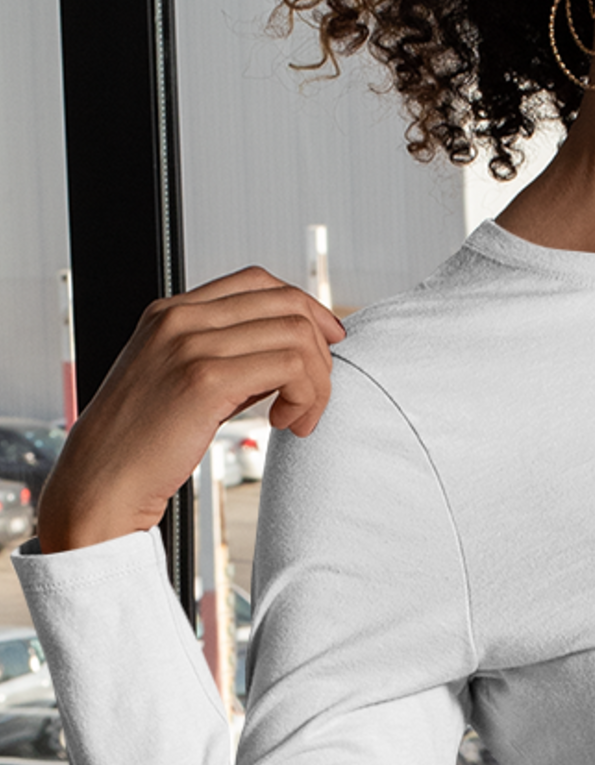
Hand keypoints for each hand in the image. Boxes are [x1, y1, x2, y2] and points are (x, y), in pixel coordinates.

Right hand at [38, 267, 345, 552]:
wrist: (100, 483)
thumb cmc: (144, 443)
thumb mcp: (181, 381)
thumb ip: (227, 356)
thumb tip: (292, 353)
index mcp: (170, 312)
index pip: (258, 282)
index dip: (304, 308)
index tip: (325, 344)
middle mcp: (179, 318)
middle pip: (286, 303)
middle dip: (319, 347)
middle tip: (316, 392)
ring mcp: (191, 345)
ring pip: (297, 334)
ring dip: (317, 381)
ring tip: (300, 417)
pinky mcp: (205, 380)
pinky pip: (290, 367)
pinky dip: (307, 396)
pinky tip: (288, 423)